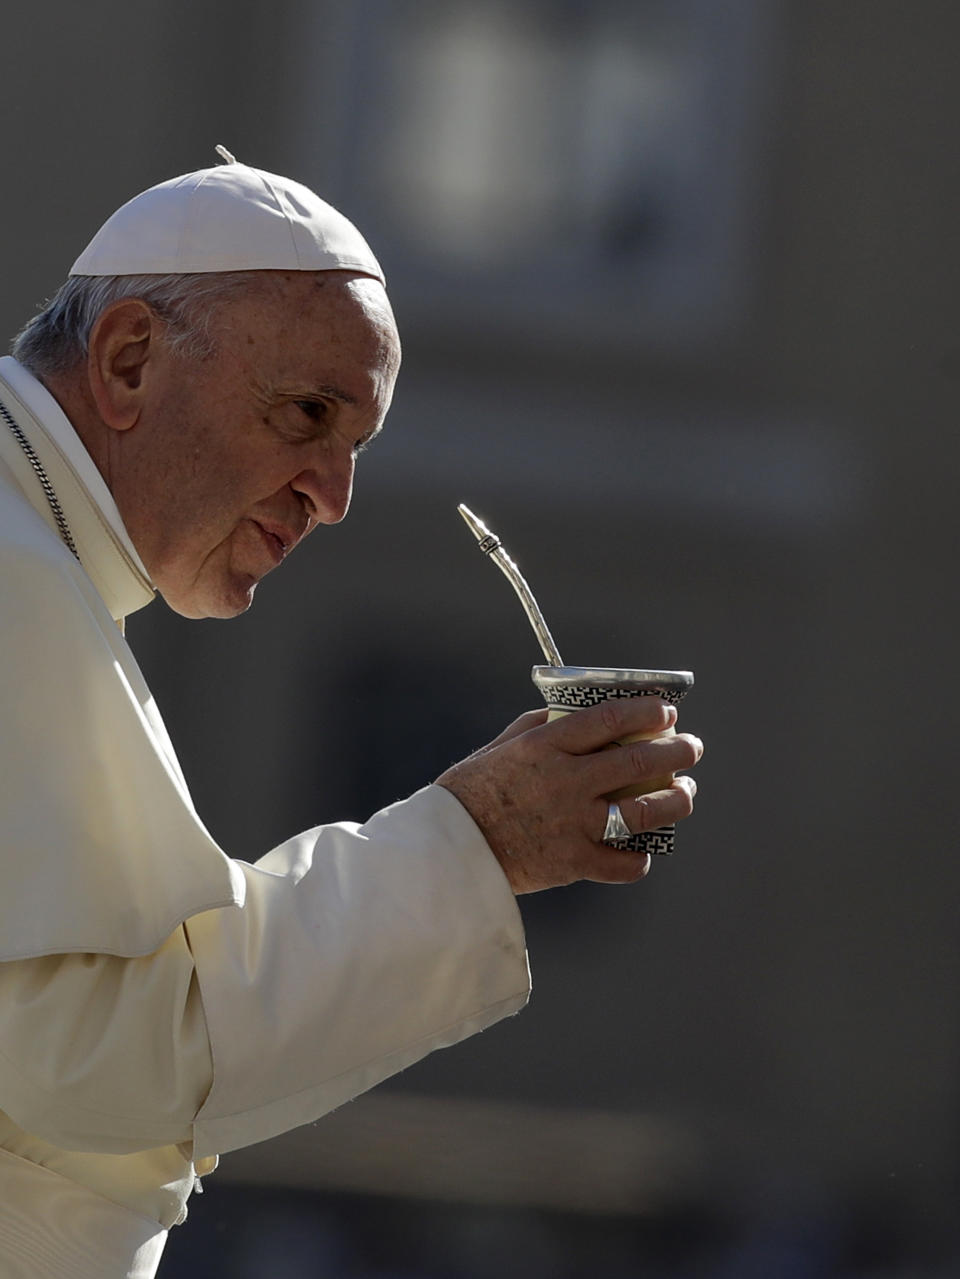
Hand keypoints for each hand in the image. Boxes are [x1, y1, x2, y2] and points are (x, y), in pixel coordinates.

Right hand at [436, 698, 702, 893]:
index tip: (666, 710)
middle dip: (676, 751)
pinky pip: (623, 864)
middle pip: (638, 762)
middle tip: (692, 748)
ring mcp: (573, 824)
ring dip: (676, 801)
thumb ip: (538, 728)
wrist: (448, 851)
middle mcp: (566, 782)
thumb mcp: (500, 747)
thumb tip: (569, 713)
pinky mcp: (573, 863)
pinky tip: (644, 850)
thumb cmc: (469, 793)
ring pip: (645, 812)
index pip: (610, 719)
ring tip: (685, 794)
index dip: (647, 711)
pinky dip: (639, 859)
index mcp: (546, 747)